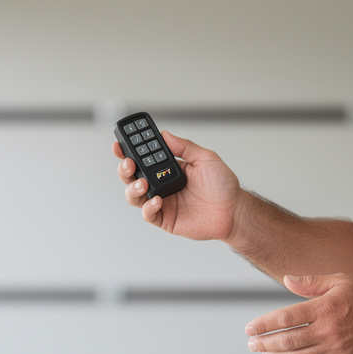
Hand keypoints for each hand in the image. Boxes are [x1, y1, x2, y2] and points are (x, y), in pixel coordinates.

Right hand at [113, 132, 240, 240]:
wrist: (233, 211)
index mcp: (167, 168)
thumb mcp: (205, 158)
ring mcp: (162, 202)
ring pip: (134, 196)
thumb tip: (165, 134)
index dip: (128, 152)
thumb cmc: (222, 186)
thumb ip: (184, 146)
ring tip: (143, 183)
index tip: (119, 144)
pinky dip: (148, 207)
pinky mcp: (165, 219)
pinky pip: (148, 214)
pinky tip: (157, 200)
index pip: (142, 158)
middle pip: (132, 177)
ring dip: (133, 188)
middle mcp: (161, 184)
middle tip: (128, 163)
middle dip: (125, 169)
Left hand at [245, 274, 352, 353]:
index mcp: (325, 307)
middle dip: (265, 344)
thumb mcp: (339, 280)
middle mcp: (328, 329)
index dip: (264, 325)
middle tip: (252, 344)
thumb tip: (286, 279)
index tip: (250, 329)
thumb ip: (311, 282)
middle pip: (288, 341)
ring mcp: (335, 347)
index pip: (286, 318)